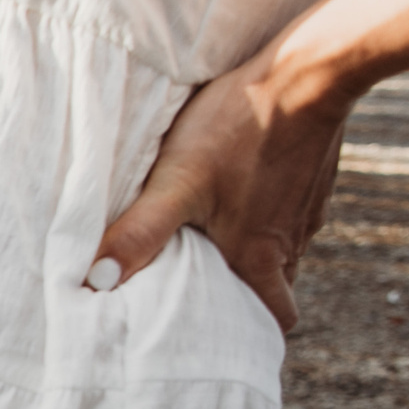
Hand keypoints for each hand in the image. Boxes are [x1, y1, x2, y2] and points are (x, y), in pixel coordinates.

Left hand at [89, 48, 348, 332]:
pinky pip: (287, 215)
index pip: (274, 322)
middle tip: (204, 294)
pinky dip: (263, 219)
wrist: (309, 71)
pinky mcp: (313, 180)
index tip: (220, 337)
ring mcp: (306, 211)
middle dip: (243, 299)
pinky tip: (234, 197)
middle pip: (274, 291)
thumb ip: (140, 232)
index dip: (251, 335)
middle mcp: (291, 243)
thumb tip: (95, 281)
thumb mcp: (178, 180)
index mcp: (260, 257)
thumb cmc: (240, 126)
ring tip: (208, 248)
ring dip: (250, 257)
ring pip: (280, 254)